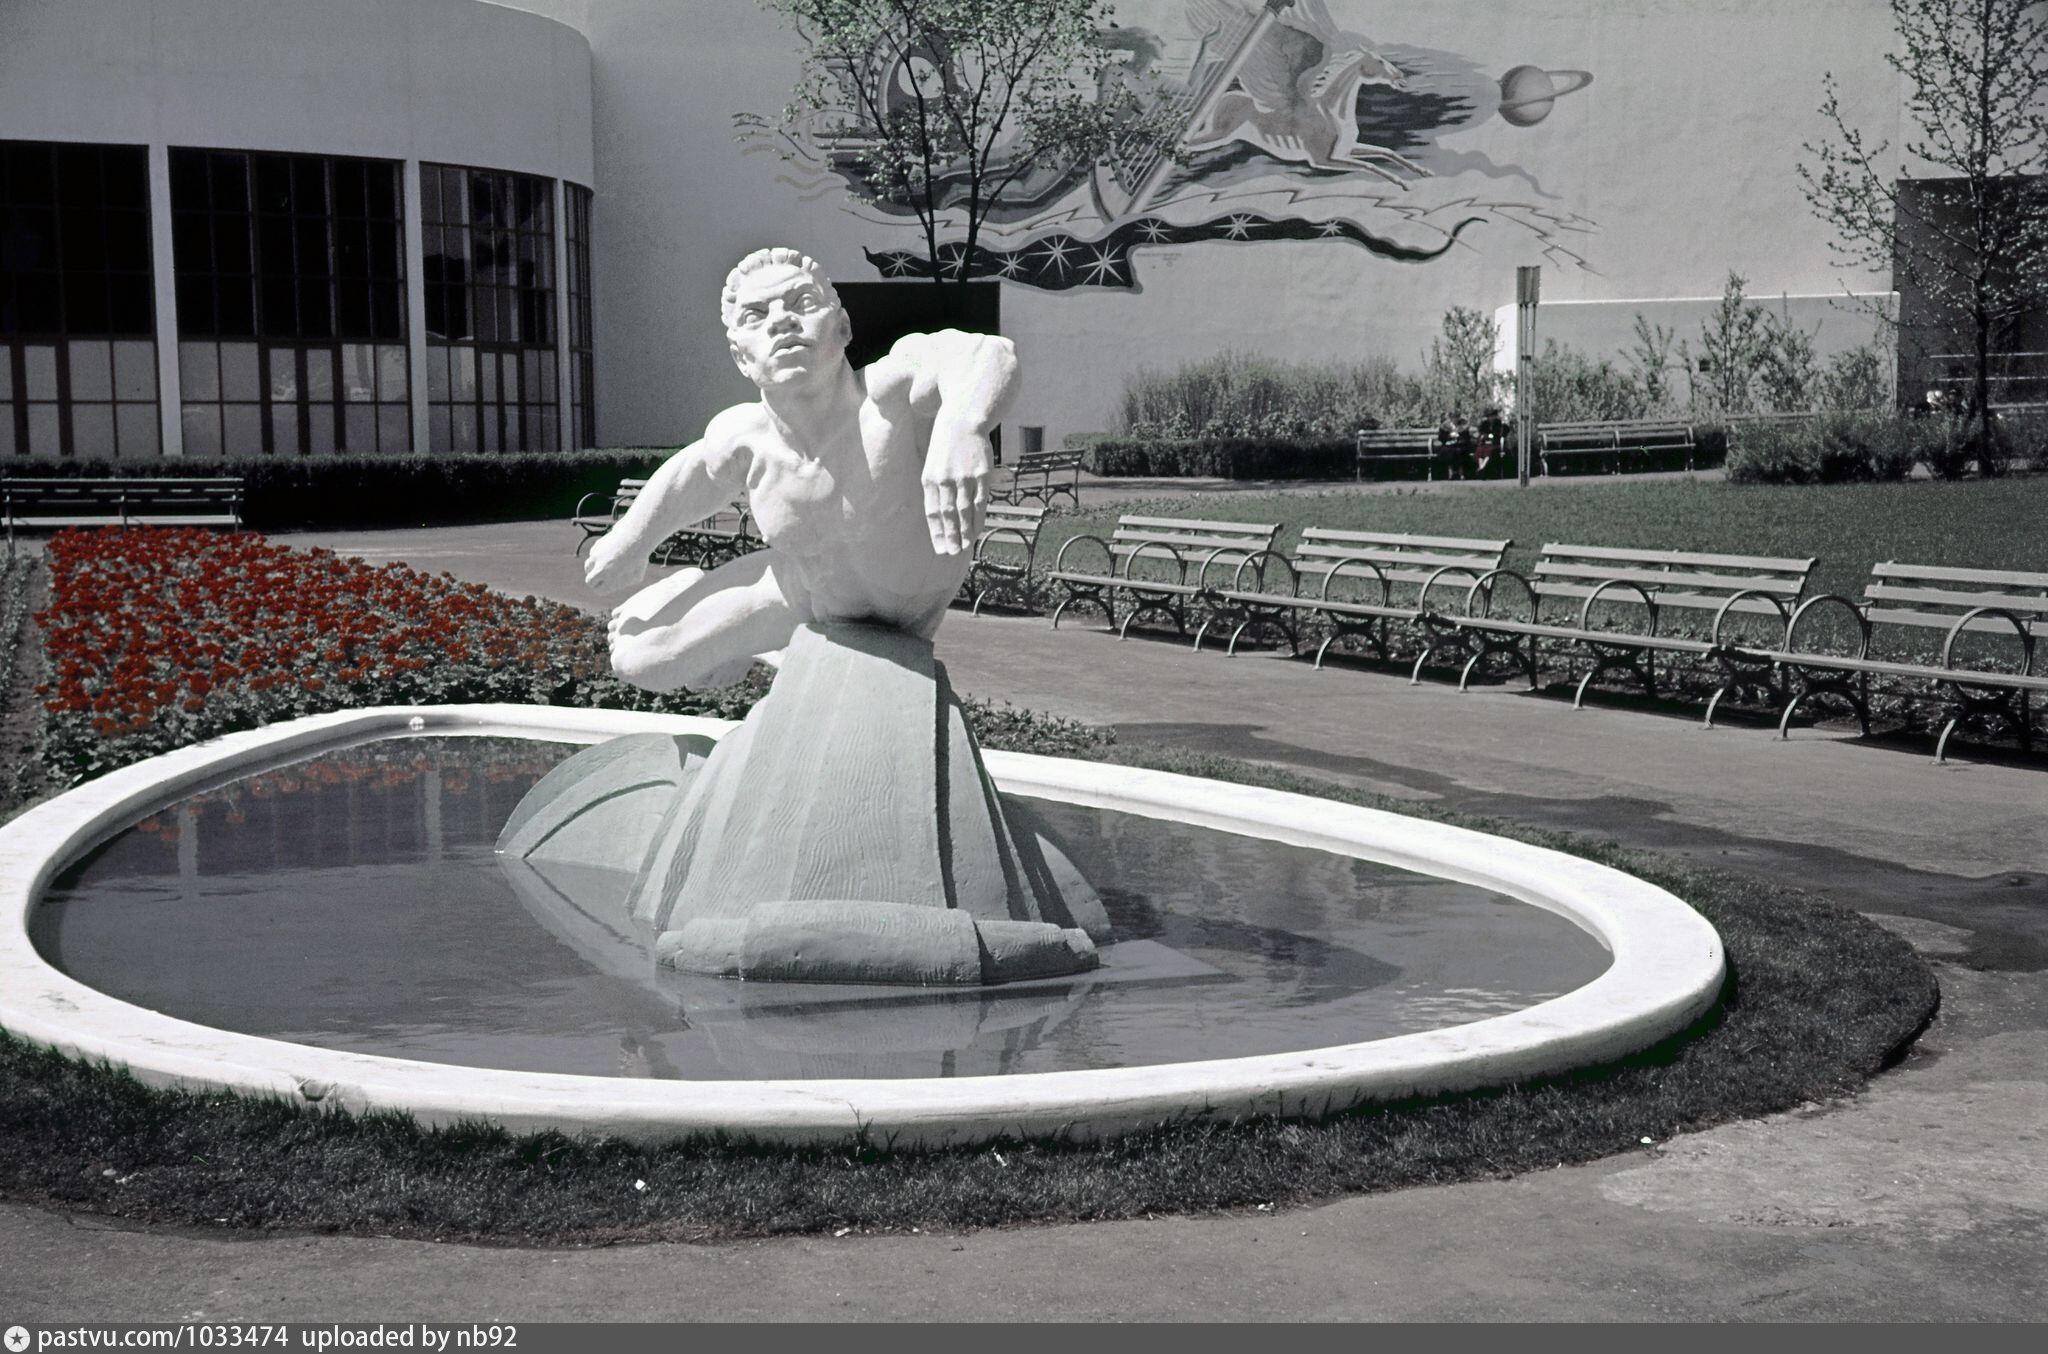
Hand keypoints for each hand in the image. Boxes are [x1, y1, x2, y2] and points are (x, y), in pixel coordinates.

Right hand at [585, 532, 648, 595]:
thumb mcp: (637, 576)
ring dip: (594, 568)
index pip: (599, 590)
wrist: (634, 537)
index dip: (603, 588)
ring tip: (604, 565)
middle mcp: (600, 571)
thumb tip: (615, 584)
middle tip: (602, 578)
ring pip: (588, 567)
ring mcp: (596, 558)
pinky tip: (609, 552)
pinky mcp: (596, 547)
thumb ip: (624, 582)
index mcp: (610, 581)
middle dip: (595, 581)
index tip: (607, 585)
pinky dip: (598, 555)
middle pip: (589, 581)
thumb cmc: (639, 558)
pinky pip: (593, 554)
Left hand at [922, 418, 990, 554]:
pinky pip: (980, 501)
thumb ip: (936, 488)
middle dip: (950, 537)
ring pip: (964, 511)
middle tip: (952, 554)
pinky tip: (977, 529)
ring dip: (964, 531)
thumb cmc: (946, 444)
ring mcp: (964, 477)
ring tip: (964, 547)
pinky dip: (978, 517)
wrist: (963, 419)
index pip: (932, 512)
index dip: (937, 533)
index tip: (940, 549)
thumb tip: (941, 516)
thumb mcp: (933, 464)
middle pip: (947, 514)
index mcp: (929, 479)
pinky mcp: (981, 474)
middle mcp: (945, 479)